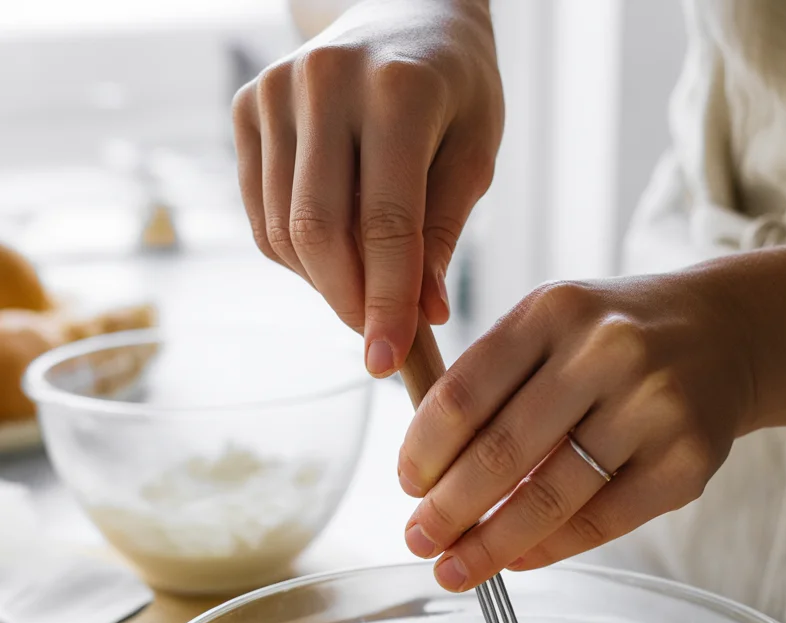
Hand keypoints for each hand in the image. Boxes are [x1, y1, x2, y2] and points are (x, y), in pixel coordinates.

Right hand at [232, 0, 502, 374]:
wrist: (405, 9)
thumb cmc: (454, 90)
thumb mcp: (474, 155)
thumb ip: (443, 235)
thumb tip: (421, 316)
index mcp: (399, 90)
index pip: (387, 223)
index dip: (387, 302)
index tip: (388, 361)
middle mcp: (326, 81)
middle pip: (319, 232)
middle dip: (348, 302)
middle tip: (377, 337)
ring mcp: (276, 89)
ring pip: (284, 232)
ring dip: (323, 283)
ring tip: (365, 287)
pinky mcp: (247, 106)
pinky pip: (263, 216)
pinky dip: (296, 257)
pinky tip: (335, 253)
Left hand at [398, 275, 755, 590]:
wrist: (727, 334)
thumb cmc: (615, 339)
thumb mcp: (551, 326)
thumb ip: (492, 382)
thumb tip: (428, 479)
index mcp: (553, 311)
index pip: (465, 394)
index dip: (424, 452)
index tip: (407, 487)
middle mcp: (605, 353)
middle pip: (501, 453)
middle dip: (447, 510)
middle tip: (419, 541)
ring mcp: (653, 408)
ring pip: (550, 497)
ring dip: (490, 544)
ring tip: (455, 569)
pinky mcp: (687, 461)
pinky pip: (601, 521)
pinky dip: (550, 548)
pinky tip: (517, 560)